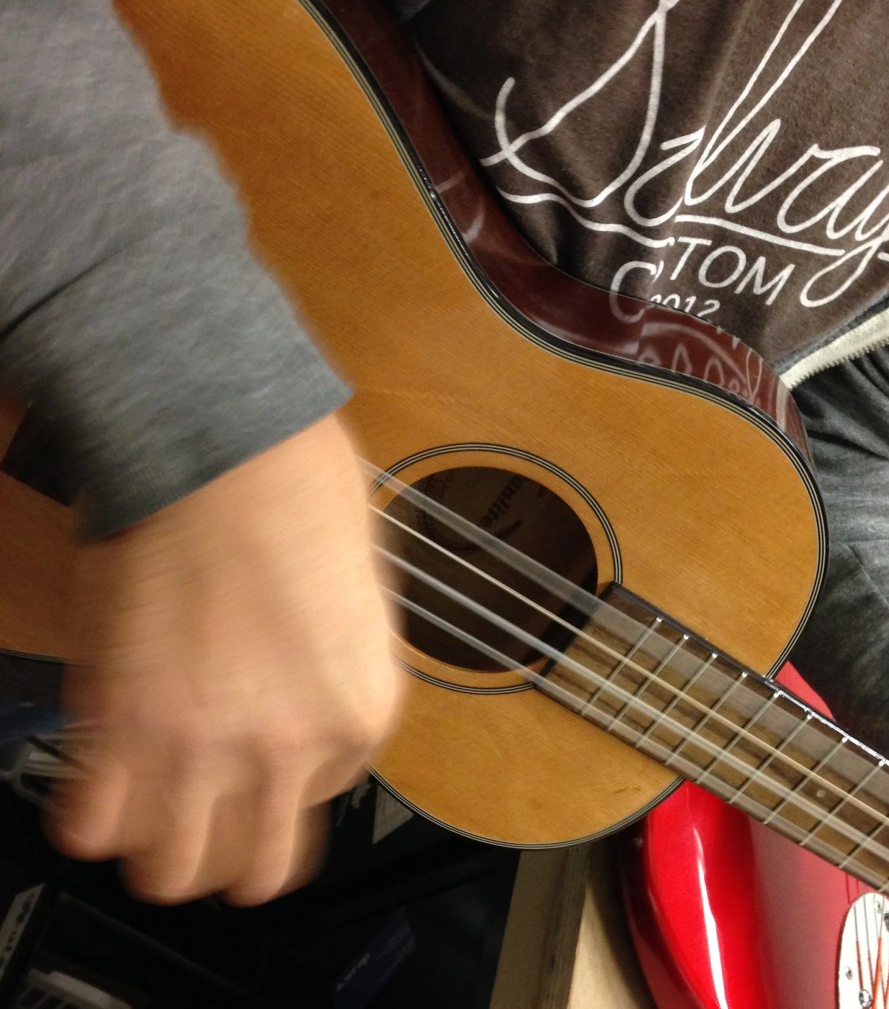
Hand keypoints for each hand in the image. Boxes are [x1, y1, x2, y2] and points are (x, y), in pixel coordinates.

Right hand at [48, 415, 400, 904]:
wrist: (228, 448)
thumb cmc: (301, 493)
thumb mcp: (363, 593)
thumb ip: (341, 667)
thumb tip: (310, 693)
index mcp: (361, 712)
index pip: (327, 795)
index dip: (287, 775)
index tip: (261, 757)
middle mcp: (292, 748)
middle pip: (258, 869)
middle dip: (231, 851)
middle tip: (206, 820)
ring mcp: (205, 747)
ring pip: (172, 872)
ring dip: (160, 849)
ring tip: (149, 812)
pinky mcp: (121, 725)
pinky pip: (92, 825)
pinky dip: (92, 815)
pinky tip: (99, 778)